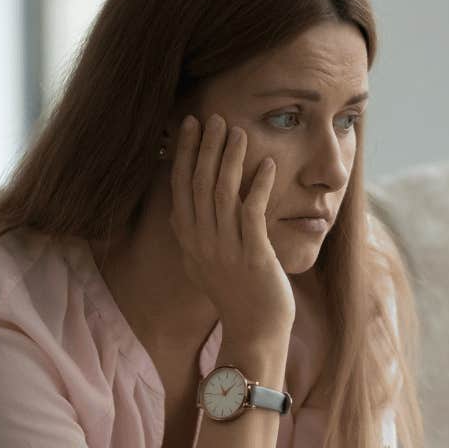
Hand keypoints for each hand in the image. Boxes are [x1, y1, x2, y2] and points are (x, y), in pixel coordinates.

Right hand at [169, 112, 295, 339]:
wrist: (253, 330)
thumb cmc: (235, 295)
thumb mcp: (203, 263)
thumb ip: (194, 235)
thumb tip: (181, 210)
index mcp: (189, 240)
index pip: (180, 186)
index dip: (185, 153)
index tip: (191, 125)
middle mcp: (201, 241)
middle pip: (198, 183)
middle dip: (207, 147)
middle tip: (215, 117)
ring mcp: (225, 248)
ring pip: (222, 193)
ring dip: (231, 158)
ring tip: (239, 131)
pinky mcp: (252, 255)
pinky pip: (252, 212)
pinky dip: (258, 184)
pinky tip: (267, 163)